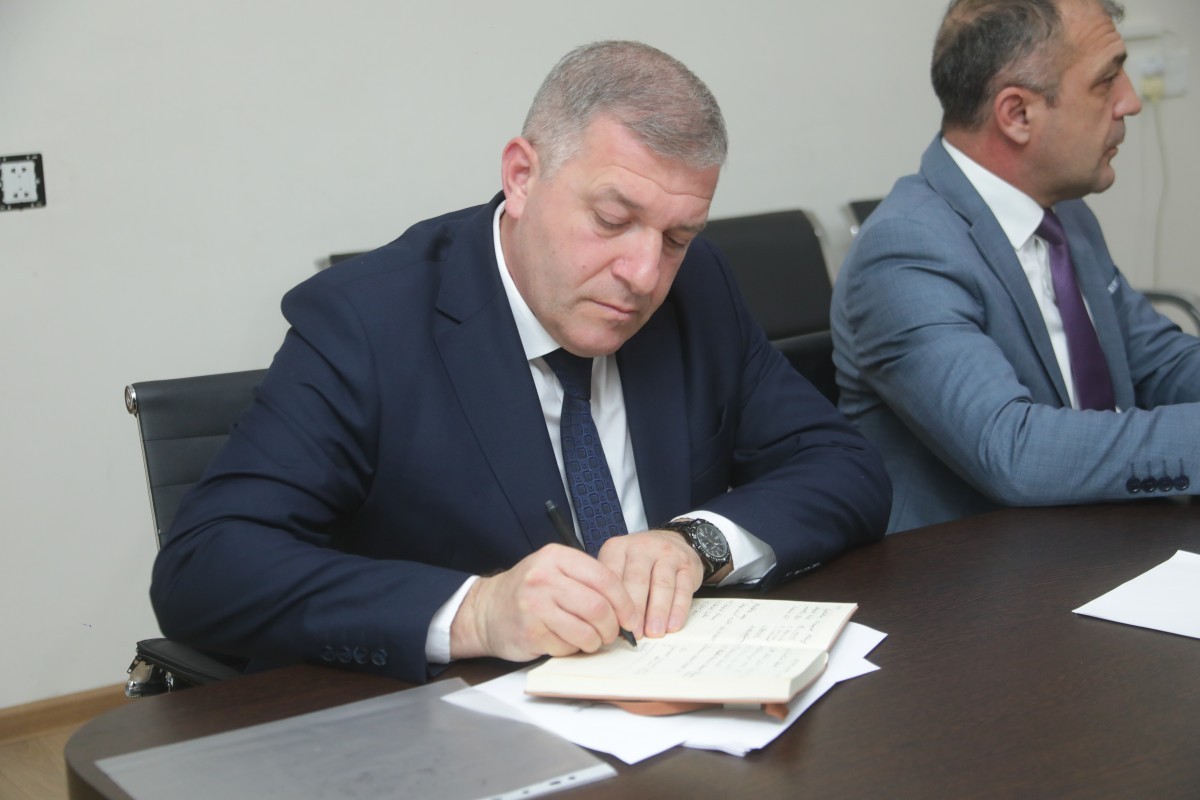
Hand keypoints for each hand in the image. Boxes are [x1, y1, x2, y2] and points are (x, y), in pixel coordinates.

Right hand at [449, 544, 636, 661]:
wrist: (485, 610)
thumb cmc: (528, 592)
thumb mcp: (554, 571)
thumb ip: (587, 580)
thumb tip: (626, 606)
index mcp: (556, 557)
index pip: (604, 578)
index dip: (624, 602)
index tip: (630, 618)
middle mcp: (544, 578)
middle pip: (598, 607)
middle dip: (611, 627)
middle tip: (611, 634)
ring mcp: (535, 605)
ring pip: (586, 631)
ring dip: (594, 642)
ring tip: (590, 640)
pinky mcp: (530, 632)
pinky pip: (567, 647)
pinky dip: (573, 649)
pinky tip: (564, 641)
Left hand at [597, 530, 703, 638]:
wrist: (672, 541)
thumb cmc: (639, 563)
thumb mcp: (619, 566)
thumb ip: (613, 589)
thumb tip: (610, 624)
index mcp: (618, 548)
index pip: (612, 575)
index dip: (613, 602)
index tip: (614, 625)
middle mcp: (642, 547)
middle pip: (637, 580)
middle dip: (636, 610)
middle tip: (635, 634)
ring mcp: (667, 554)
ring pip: (662, 584)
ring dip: (658, 611)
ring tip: (654, 632)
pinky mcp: (687, 565)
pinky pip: (683, 588)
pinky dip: (678, 609)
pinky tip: (673, 625)